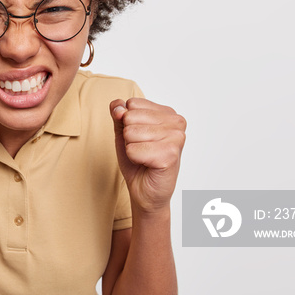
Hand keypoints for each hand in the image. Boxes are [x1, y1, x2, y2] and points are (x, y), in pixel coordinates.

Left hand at [110, 98, 185, 213]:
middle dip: (128, 136)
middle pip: (130, 117)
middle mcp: (176, 122)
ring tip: (145, 157)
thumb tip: (118, 107)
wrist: (145, 191)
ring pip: (131, 133)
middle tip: (142, 150)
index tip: (140, 138)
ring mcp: (176, 138)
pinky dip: (134, 159)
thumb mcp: (124, 132)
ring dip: (131, 149)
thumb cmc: (138, 160)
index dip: (127, 123)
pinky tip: (147, 164)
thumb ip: (119, 114)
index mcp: (168, 112)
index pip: (132, 104)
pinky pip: (133, 150)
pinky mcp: (170, 155)